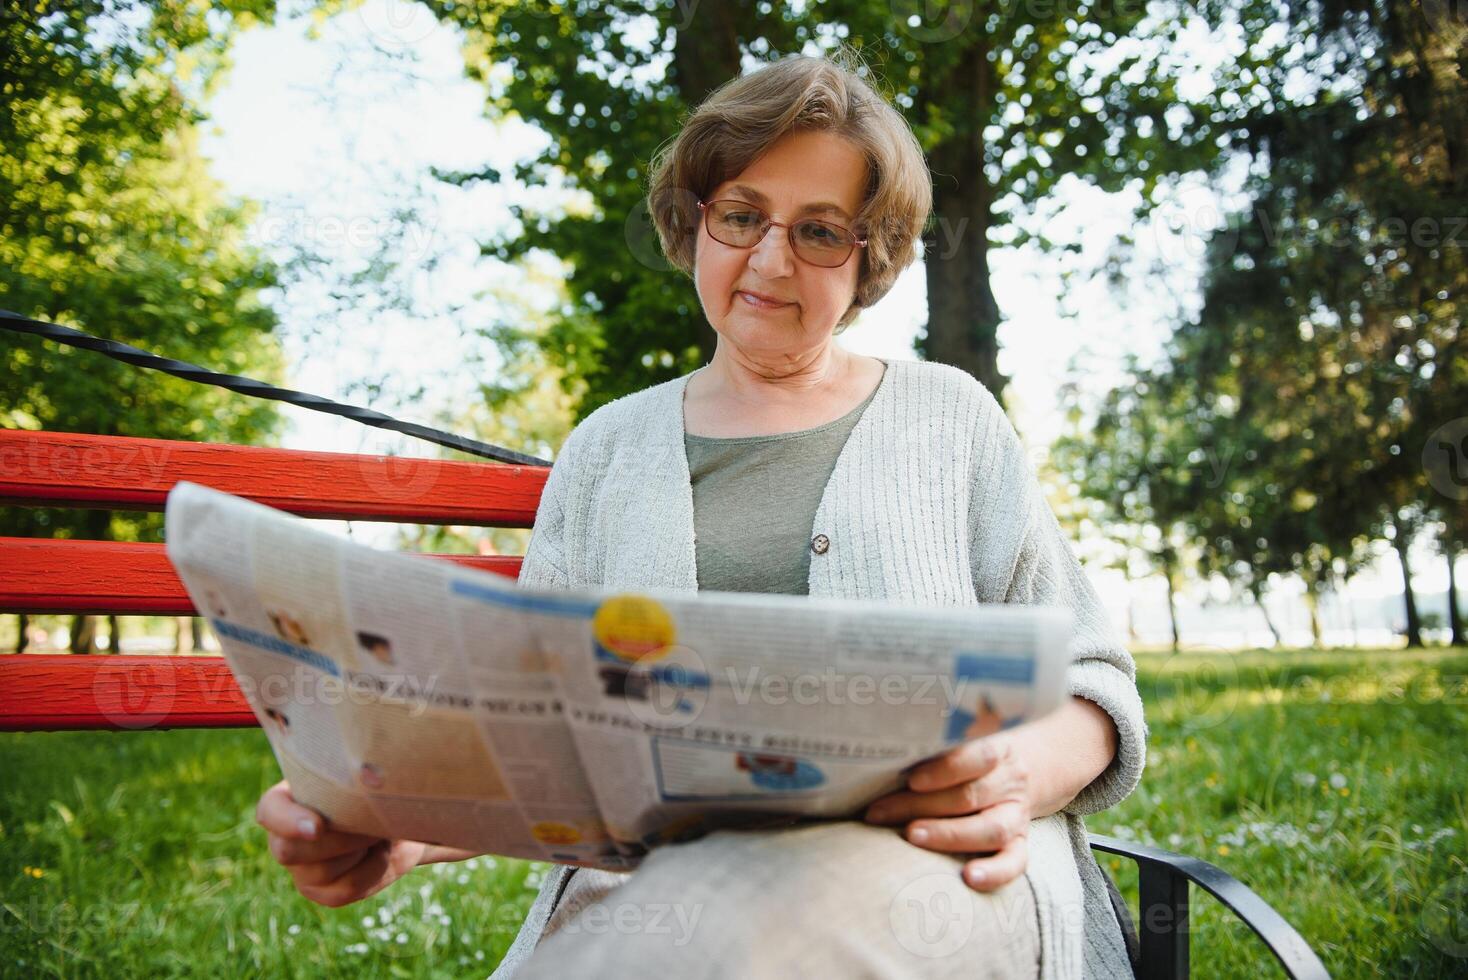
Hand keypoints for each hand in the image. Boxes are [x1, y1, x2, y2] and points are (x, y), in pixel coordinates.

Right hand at [255, 779, 425, 907]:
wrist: (397, 820)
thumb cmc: (377, 788)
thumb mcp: (367, 775)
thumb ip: (356, 776)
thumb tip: (367, 779)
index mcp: (287, 801)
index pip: (269, 811)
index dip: (287, 821)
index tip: (318, 827)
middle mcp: (285, 839)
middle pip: (288, 851)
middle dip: (339, 838)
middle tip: (372, 819)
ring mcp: (302, 870)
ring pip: (322, 871)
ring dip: (361, 849)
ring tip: (378, 831)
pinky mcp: (324, 893)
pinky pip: (346, 889)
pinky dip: (374, 869)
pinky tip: (382, 852)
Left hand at [862, 732, 1033, 892]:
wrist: (1023, 774)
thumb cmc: (971, 764)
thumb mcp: (961, 749)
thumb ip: (931, 756)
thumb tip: (876, 769)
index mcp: (995, 753)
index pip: (976, 756)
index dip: (944, 769)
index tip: (910, 779)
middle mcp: (1009, 784)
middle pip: (968, 796)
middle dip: (921, 805)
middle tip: (880, 813)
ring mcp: (1016, 817)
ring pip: (990, 829)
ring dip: (948, 835)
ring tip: (912, 837)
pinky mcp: (1020, 846)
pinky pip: (1014, 864)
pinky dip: (994, 873)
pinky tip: (968, 878)